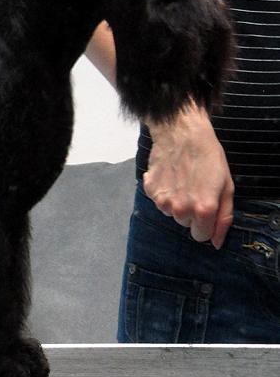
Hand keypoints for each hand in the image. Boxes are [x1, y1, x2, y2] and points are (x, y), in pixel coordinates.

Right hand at [143, 101, 233, 248]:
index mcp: (203, 210)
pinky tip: (171, 176)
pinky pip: (159, 201)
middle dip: (191, 212)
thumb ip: (224, 218)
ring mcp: (162, 200)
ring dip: (177, 202)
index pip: (201, 236)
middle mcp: (180, 209)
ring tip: (183, 181)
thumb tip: (215, 242)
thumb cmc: (209, 157)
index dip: (206, 224)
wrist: (182, 133)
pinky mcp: (150, 190)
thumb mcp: (227, 187)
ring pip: (171, 213)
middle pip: (185, 224)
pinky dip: (164, 192)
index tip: (207, 208)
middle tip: (196, 189)